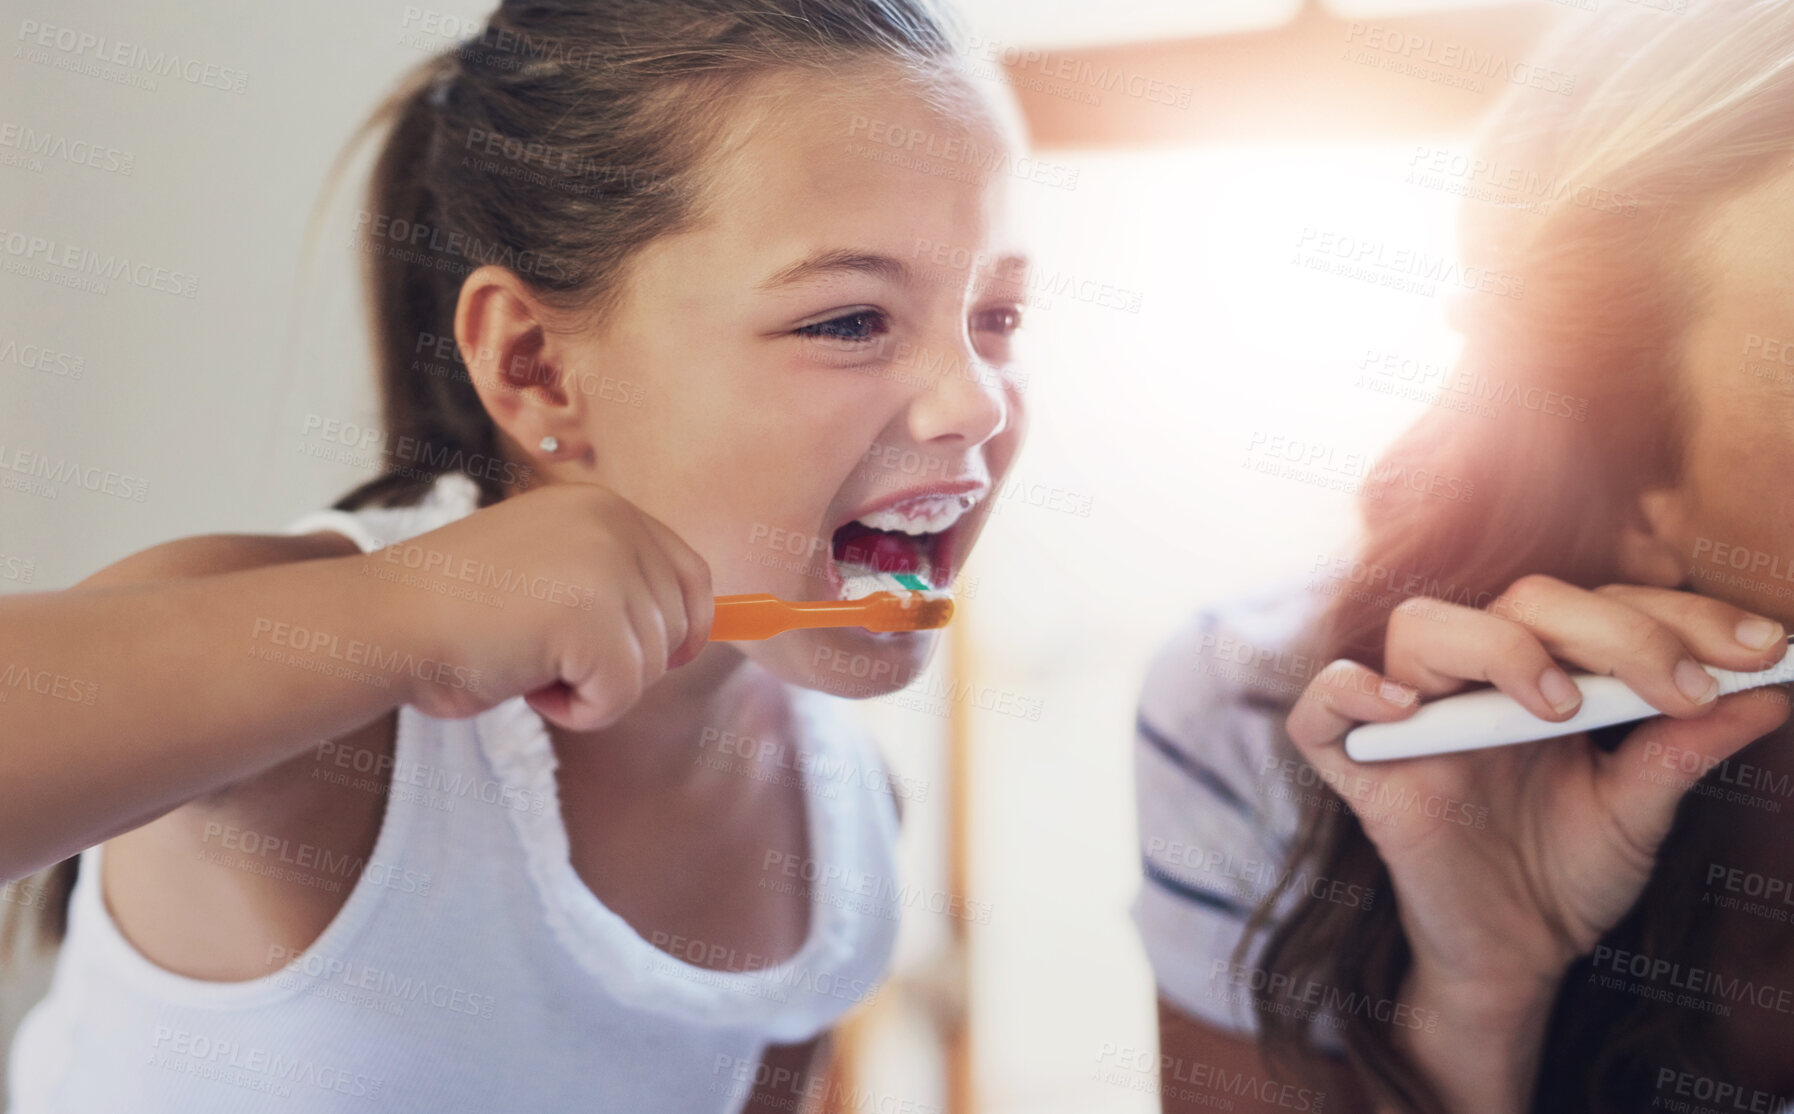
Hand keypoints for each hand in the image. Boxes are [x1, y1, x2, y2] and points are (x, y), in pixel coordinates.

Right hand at [354, 481, 713, 730]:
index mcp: (604, 507)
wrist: (383, 622)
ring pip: (651, 667)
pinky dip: (580, 712)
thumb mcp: (549, 572)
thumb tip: (694, 637)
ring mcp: (606, 569)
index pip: (691, 573)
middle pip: (677, 626)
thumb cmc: (453, 612)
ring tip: (527, 662)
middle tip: (550, 657)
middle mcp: (614, 525)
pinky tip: (528, 686)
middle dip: (625, 662)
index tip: (667, 658)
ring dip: (593, 688)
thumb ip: (610, 584)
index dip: (686, 626)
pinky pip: (622, 697)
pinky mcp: (594, 621)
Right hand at [1286, 576, 1789, 997]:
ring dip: (1498, 646)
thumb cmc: (1568, 874)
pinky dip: (1349, 693)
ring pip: (1421, 626)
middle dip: (1613, 630)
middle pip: (1519, 600)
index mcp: (1544, 671)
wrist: (1515, 959)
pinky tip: (1405, 707)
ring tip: (1561, 705)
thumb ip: (1688, 747)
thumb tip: (1771, 693)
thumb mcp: (1642, 810)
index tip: (1762, 652)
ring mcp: (1413, 720)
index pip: (1599, 604)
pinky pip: (1320, 711)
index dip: (1678, 616)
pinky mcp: (1361, 772)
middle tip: (1680, 689)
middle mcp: (1473, 679)